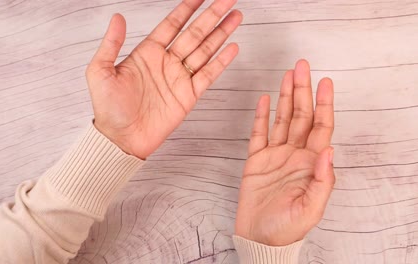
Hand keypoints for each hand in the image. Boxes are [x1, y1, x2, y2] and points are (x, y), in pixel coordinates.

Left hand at [86, 0, 241, 158]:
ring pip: (205, 50)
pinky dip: (221, 61)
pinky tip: (232, 47)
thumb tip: (117, 17)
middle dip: (212, 15)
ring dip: (221, 33)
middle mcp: (166, 62)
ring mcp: (179, 78)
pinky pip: (208, 75)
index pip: (172, 24)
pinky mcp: (188, 96)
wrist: (121, 139)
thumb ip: (111, 44)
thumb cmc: (108, 108)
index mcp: (147, 53)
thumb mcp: (100, 72)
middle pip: (194, 32)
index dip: (187, 8)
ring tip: (236, 16)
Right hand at [235, 60, 334, 245]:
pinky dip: (261, 116)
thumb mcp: (311, 209)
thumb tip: (329, 149)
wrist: (259, 237)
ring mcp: (274, 155)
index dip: (323, 104)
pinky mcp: (255, 161)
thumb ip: (322, 180)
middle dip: (303, 90)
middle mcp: (293, 154)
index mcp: (309, 163)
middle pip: (301, 116)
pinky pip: (258, 134)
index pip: (320, 127)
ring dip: (286, 97)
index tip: (325, 82)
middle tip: (302, 66)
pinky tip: (266, 100)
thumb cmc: (287, 227)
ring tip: (288, 75)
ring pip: (282, 119)